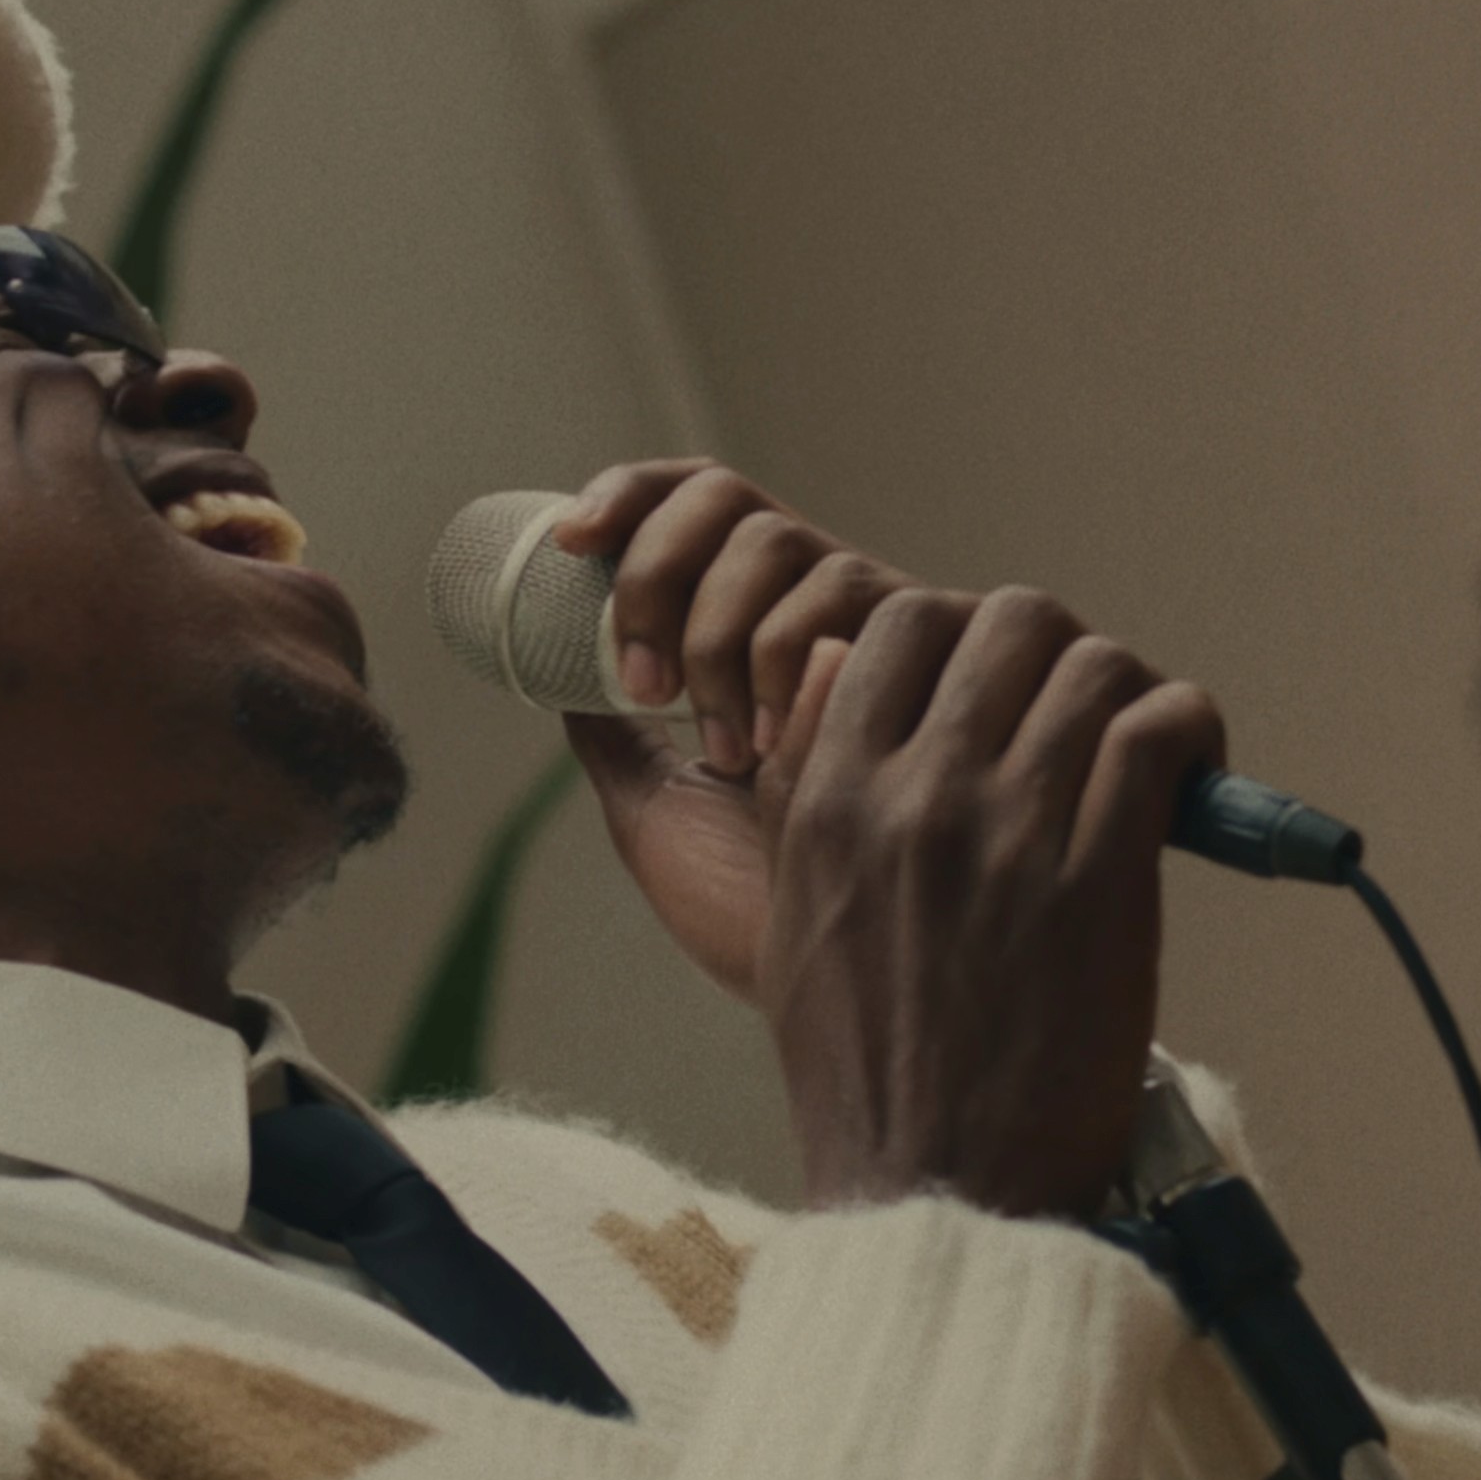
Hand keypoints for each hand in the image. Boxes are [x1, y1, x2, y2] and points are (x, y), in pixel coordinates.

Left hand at [552, 462, 923, 1000]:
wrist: (854, 982)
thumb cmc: (758, 909)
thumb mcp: (658, 810)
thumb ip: (612, 740)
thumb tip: (544, 668)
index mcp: (743, 628)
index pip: (689, 507)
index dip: (630, 497)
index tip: (571, 541)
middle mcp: (808, 608)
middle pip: (725, 501)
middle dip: (657, 574)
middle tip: (645, 686)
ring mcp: (872, 623)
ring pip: (777, 540)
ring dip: (719, 634)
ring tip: (724, 748)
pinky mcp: (936, 650)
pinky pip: (845, 595)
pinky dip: (784, 657)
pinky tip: (777, 745)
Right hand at [750, 588, 1223, 1222]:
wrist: (941, 1187)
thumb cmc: (869, 1064)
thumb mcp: (791, 909)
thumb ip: (805, 780)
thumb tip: (832, 659)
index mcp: (830, 801)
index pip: (899, 622)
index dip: (963, 635)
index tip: (997, 689)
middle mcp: (915, 798)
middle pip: (1009, 621)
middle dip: (1058, 654)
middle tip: (1080, 714)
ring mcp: (1011, 836)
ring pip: (1094, 668)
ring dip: (1131, 693)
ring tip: (1143, 748)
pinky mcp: (1102, 881)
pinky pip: (1157, 736)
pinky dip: (1187, 731)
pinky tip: (1189, 769)